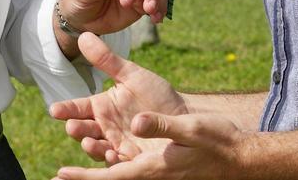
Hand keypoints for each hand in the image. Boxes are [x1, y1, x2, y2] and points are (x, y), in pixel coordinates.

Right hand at [51, 33, 186, 163]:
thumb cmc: (157, 94)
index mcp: (102, 107)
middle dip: (76, 129)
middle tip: (72, 126)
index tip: (54, 109)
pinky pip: (117, 163)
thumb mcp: (132, 75)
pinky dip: (111, 160)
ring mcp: (116, 144)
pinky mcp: (130, 160)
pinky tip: (112, 154)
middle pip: (84, 130)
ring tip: (88, 142)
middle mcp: (105, 127)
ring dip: (90, 147)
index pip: (78, 108)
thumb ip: (107, 60)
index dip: (66, 109)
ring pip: (96, 148)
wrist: (184, 116)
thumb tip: (83, 35)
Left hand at [54, 112, 253, 179]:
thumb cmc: (217, 142)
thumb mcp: (190, 129)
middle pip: (110, 178)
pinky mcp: (161, 165)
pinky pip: (131, 167)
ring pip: (119, 172)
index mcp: (152, 168)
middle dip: (85, 177)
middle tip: (58, 175)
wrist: (239, 156)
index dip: (85, 178)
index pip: (111, 177)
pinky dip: (113, 162)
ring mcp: (155, 171)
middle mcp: (150, 173)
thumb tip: (135, 122)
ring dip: (97, 167)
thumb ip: (161, 125)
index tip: (60, 174)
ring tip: (74, 159)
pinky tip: (105, 153)